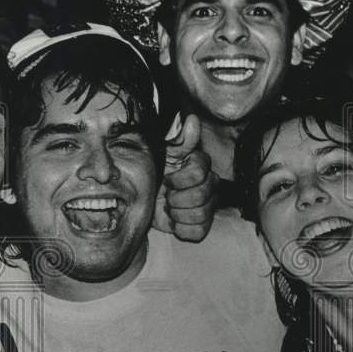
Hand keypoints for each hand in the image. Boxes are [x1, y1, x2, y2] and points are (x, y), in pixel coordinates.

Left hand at [153, 114, 216, 241]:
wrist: (143, 200)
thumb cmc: (153, 174)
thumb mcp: (161, 155)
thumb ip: (178, 140)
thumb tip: (192, 120)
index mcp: (199, 165)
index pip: (199, 172)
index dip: (180, 179)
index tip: (166, 179)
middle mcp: (208, 184)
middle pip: (202, 195)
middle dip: (177, 198)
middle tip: (166, 196)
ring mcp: (207, 205)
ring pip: (200, 214)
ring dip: (177, 213)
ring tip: (168, 207)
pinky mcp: (201, 224)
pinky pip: (198, 231)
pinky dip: (181, 228)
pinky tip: (173, 221)